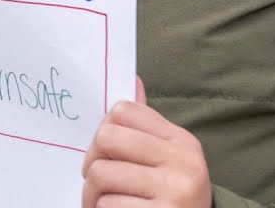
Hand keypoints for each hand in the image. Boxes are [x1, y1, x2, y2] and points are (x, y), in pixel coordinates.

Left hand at [81, 79, 210, 207]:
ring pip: (101, 175)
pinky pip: (106, 206)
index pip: (123, 110)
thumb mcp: (167, 159)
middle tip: (97, 180)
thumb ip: (145, 127)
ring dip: (92, 195)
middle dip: (91, 161)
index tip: (105, 151)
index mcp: (181, 142)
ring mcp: (173, 192)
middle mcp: (182, 163)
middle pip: (107, 138)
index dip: (103, 129)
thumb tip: (132, 79)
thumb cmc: (171, 197)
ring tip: (105, 203)